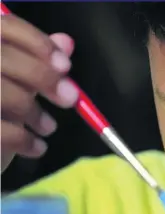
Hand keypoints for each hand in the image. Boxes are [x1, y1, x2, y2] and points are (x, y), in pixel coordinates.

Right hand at [1, 13, 77, 172]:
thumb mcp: (17, 85)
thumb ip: (37, 62)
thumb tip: (66, 42)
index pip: (4, 27)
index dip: (38, 43)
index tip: (66, 66)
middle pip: (2, 56)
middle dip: (43, 76)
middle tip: (70, 98)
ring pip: (3, 93)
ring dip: (35, 113)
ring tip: (48, 127)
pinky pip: (1, 130)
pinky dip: (26, 141)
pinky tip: (37, 147)